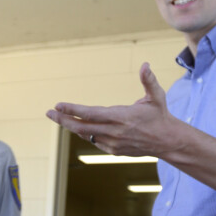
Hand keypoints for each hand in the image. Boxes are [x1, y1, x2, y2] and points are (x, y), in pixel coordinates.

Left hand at [46, 63, 180, 157]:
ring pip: (85, 134)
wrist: (167, 141)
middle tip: (49, 112)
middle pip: (81, 127)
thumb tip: (145, 64)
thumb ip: (149, 81)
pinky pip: (93, 141)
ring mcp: (113, 143)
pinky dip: (84, 133)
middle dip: (63, 120)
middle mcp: (114, 132)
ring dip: (71, 126)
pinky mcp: (113, 150)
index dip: (73, 109)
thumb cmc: (160, 116)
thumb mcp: (157, 97)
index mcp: (121, 117)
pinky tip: (77, 126)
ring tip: (58, 117)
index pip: (91, 113)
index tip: (58, 105)